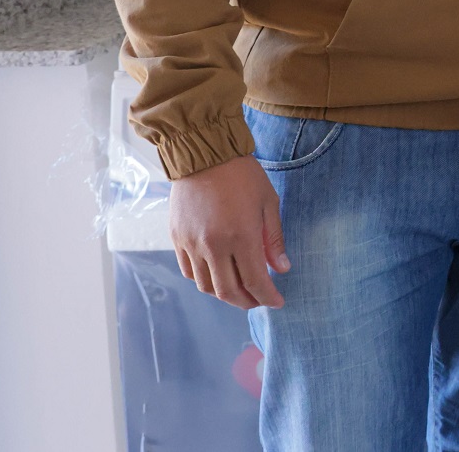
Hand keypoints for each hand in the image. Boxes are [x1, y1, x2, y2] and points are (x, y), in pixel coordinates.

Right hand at [169, 153, 288, 309]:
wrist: (204, 154)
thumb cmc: (243, 175)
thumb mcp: (268, 203)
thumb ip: (274, 239)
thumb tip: (281, 269)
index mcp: (241, 237)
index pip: (255, 281)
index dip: (267, 297)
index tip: (277, 302)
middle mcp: (213, 246)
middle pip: (228, 292)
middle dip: (246, 302)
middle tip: (259, 300)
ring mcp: (192, 244)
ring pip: (206, 286)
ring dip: (225, 294)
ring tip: (240, 290)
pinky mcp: (177, 239)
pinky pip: (189, 271)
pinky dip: (204, 281)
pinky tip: (218, 275)